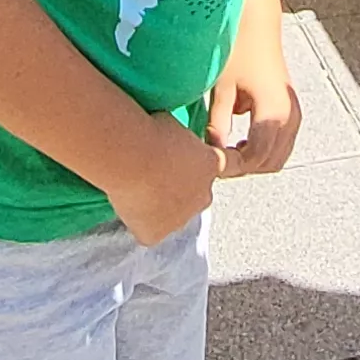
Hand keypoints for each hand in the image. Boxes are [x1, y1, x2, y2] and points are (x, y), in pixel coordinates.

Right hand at [103, 113, 219, 244]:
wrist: (129, 155)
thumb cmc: (149, 129)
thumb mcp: (174, 125)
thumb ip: (181, 142)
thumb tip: (171, 144)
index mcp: (212, 164)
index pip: (233, 165)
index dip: (215, 164)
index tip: (209, 161)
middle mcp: (202, 196)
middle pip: (197, 195)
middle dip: (181, 187)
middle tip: (155, 173)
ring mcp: (179, 220)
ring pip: (172, 215)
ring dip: (160, 205)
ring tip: (136, 185)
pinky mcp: (154, 234)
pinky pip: (148, 230)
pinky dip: (138, 220)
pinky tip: (126, 203)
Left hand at [207, 45, 301, 176]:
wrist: (257, 19)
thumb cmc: (237, 47)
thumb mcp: (221, 88)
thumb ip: (218, 123)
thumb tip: (211, 152)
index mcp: (273, 112)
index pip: (255, 157)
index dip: (232, 166)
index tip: (211, 166)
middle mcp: (290, 115)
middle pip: (271, 161)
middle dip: (244, 166)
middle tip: (217, 163)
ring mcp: (294, 111)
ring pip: (279, 154)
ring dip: (255, 159)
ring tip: (227, 153)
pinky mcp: (291, 107)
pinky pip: (282, 142)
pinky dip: (263, 149)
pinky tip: (240, 141)